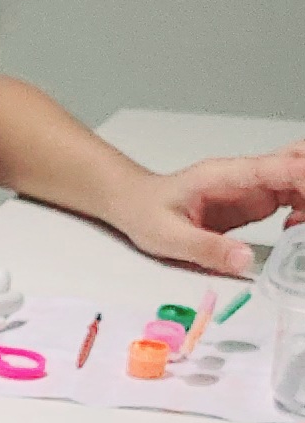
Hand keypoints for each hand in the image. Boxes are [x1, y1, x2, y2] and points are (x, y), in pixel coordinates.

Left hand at [127, 142, 304, 280]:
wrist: (135, 203)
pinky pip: (292, 197)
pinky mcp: (255, 201)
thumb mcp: (169, 237)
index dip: (302, 178)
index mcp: (224, 176)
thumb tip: (244, 260)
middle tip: (304, 222)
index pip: (275, 168)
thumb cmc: (146, 212)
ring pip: (297, 179)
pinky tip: (292, 232)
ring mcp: (252, 186)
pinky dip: (303, 212)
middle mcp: (244, 176)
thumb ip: (207, 248)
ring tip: (298, 232)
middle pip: (295, 162)